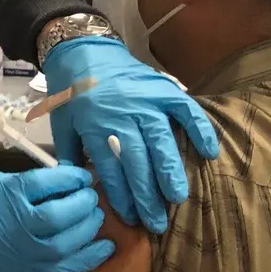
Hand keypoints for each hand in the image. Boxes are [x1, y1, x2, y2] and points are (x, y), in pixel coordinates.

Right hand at [0, 167, 113, 271]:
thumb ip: (23, 183)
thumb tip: (59, 181)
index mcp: (6, 195)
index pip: (51, 182)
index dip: (72, 176)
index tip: (82, 174)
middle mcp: (17, 224)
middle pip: (65, 212)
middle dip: (84, 201)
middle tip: (91, 195)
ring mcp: (22, 253)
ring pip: (69, 241)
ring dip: (89, 228)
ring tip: (95, 217)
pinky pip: (65, 268)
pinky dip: (88, 258)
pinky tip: (103, 248)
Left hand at [42, 37, 218, 232]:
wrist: (82, 49)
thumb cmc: (71, 92)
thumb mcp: (62, 124)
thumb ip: (71, 155)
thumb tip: (79, 189)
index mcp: (94, 125)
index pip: (110, 168)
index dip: (121, 195)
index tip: (130, 217)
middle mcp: (122, 114)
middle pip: (138, 161)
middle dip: (148, 195)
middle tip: (157, 221)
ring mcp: (145, 100)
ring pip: (162, 142)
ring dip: (171, 172)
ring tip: (178, 198)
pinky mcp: (163, 88)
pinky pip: (187, 111)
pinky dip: (200, 130)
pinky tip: (209, 153)